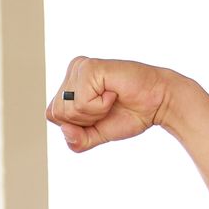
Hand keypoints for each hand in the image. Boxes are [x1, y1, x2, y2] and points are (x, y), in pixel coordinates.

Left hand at [46, 58, 174, 151]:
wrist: (156, 104)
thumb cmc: (128, 115)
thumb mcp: (95, 135)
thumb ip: (76, 141)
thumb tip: (65, 129)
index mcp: (69, 85)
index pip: (53, 116)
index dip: (76, 126)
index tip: (99, 114)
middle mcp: (73, 72)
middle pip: (57, 114)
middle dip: (84, 121)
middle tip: (107, 107)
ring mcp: (80, 67)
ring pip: (67, 109)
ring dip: (93, 113)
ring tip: (111, 99)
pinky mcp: (90, 67)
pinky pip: (81, 103)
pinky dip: (100, 106)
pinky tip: (113, 93)